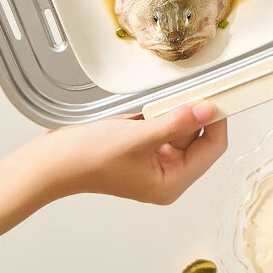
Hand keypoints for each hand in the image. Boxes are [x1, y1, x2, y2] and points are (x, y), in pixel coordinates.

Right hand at [34, 103, 227, 205]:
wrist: (52, 161)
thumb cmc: (88, 159)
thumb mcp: (138, 138)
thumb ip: (175, 123)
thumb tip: (206, 109)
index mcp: (171, 182)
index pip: (212, 149)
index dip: (217, 120)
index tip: (221, 94)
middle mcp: (166, 174)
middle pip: (199, 137)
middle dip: (193, 113)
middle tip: (188, 90)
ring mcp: (153, 160)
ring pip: (180, 127)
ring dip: (173, 111)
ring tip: (154, 106)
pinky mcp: (141, 147)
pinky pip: (162, 125)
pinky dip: (158, 112)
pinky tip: (144, 109)